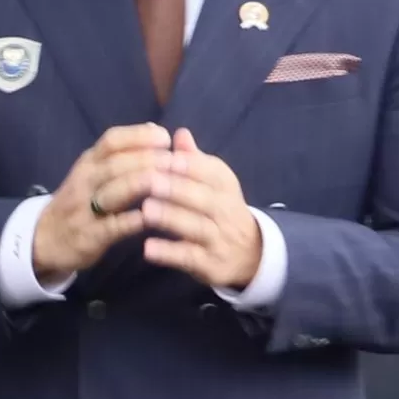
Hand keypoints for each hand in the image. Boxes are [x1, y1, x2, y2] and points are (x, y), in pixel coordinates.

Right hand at [33, 123, 173, 281]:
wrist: (44, 239)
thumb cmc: (80, 201)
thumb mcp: (94, 173)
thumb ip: (123, 154)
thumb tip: (155, 129)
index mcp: (90, 162)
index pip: (111, 141)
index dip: (139, 137)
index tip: (166, 138)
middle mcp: (85, 180)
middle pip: (116, 163)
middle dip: (148, 160)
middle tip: (178, 161)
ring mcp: (84, 208)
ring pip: (112, 191)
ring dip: (140, 185)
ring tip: (168, 182)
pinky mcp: (89, 236)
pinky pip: (111, 226)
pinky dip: (131, 220)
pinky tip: (151, 217)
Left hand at [136, 128, 264, 292]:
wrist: (252, 254)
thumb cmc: (221, 211)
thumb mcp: (215, 184)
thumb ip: (195, 161)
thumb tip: (179, 133)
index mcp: (226, 187)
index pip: (212, 172)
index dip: (188, 165)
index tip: (163, 157)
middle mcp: (227, 211)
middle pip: (203, 199)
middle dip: (175, 189)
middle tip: (147, 181)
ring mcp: (220, 240)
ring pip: (196, 227)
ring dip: (171, 219)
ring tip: (145, 211)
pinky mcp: (211, 265)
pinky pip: (190, 258)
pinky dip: (170, 253)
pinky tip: (148, 248)